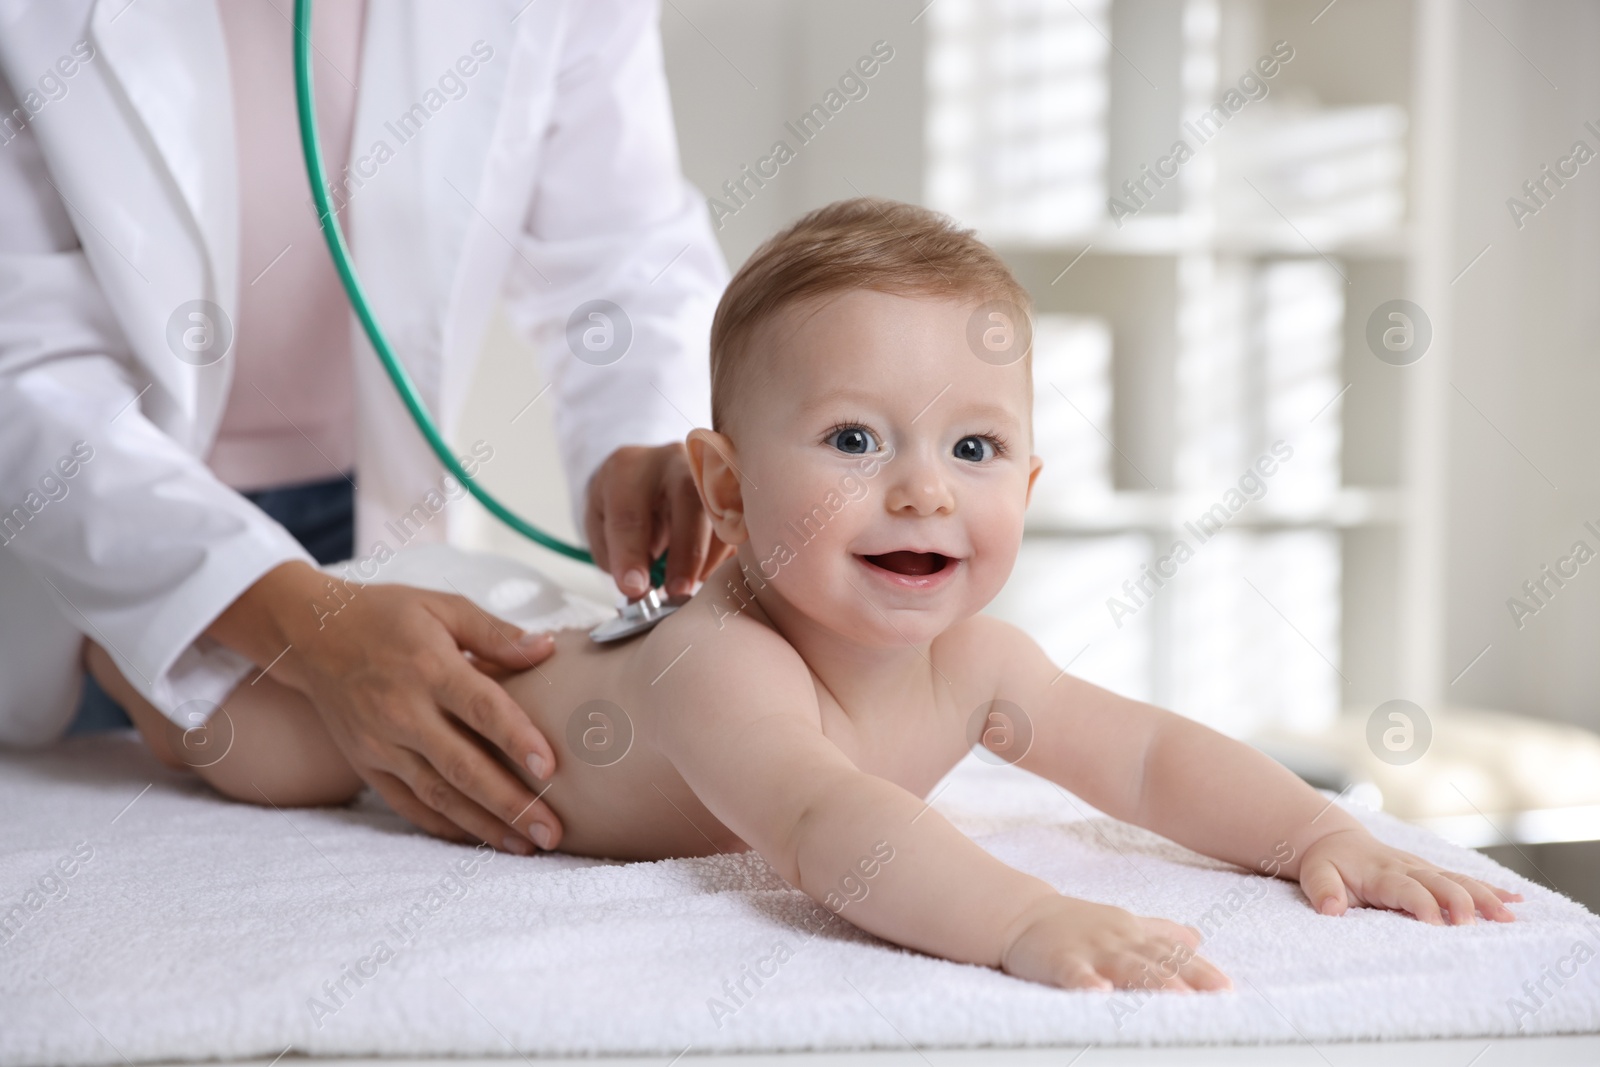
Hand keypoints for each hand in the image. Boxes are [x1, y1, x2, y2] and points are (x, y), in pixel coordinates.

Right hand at [207, 561, 563, 852]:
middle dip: (511, 804)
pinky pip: (410, 805)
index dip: (517, 738)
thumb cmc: (387, 617)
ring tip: (528, 846)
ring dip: (485, 825)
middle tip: (553, 832)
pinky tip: (481, 840)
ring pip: (439, 795)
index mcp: (429, 667)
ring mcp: (381, 745)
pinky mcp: (367, 765)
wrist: (308, 635)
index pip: (480, 709)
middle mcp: (403, 712)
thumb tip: (548, 648)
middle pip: (463, 766)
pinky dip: (446, 826)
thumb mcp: (442, 606)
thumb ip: (495, 633)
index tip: (551, 768)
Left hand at [584, 442, 733, 600]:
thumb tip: (642, 591)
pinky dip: (723, 556)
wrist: (643, 475)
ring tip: (688, 586)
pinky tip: (703, 573)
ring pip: (721, 509)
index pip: (629, 512)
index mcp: (627, 468)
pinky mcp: (730, 488)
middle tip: (677, 590)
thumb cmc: (620, 503)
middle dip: (686, 550)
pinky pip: (737, 523)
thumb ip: (615, 556)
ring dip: (708, 557)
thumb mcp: (601, 525)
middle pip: (689, 498)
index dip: (631, 554)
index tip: (634, 589)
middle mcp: (671, 460)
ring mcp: (706, 470)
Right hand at [1000, 895, 1230, 991]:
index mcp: (1134, 935)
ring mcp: (1089, 949)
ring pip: (1125, 966)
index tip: (1227, 989)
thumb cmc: (1077, 924)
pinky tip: (1100, 993)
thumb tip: (1197, 938)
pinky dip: (1086, 982)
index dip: (1202, 971)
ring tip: (1178, 998)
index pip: (1174, 955)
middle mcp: (1118, 941)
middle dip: (1189, 978)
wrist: (1022, 914)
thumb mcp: (1123, 924)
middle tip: (1218, 995)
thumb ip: (1160, 932)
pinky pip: (1074, 972)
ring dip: (1153, 981)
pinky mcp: (1060, 959)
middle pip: (1158, 961)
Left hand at [1296, 827, 1522, 923]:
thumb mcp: (1315, 874)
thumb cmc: (1328, 863)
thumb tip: (1331, 910)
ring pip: (1459, 880)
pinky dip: (1491, 889)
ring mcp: (1424, 869)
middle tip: (1472, 927)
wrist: (1335, 840)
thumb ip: (1322, 890)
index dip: (1421, 904)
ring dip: (1485, 897)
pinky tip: (1517, 901)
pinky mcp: (1433, 873)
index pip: (1406, 888)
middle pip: (1440, 883)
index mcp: (1381, 872)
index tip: (1435, 924)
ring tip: (1509, 916)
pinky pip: (1464, 879)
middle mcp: (1407, 868)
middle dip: (1459, 903)